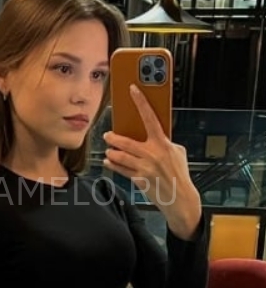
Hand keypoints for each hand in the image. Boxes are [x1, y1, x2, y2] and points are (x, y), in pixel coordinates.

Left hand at [103, 84, 200, 239]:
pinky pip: (121, 170)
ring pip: (120, 156)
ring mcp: (144, 167)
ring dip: (112, 153)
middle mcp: (152, 154)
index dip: (141, 102)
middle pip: (126, 141)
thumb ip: (164, 143)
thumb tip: (153, 135)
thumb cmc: (179, 174)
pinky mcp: (138, 179)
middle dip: (113, 138)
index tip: (132, 90)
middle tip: (108, 136)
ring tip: (109, 150)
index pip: (150, 117)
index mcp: (163, 143)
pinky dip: (113, 165)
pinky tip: (109, 162)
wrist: (180, 198)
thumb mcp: (177, 153)